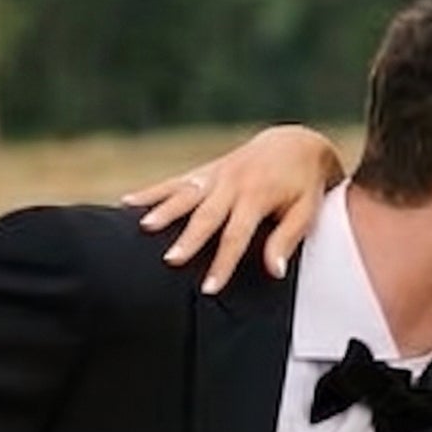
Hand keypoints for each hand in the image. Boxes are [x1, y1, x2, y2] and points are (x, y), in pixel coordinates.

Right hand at [121, 123, 344, 293]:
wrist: (295, 143)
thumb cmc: (303, 185)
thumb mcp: (305, 211)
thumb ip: (287, 240)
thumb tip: (275, 271)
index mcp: (258, 196)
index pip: (237, 235)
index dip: (222, 263)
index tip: (208, 287)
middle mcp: (233, 183)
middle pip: (206, 215)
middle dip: (188, 238)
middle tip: (170, 259)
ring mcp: (216, 175)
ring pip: (185, 193)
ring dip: (163, 210)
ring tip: (143, 227)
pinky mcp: (205, 170)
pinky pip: (175, 181)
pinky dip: (152, 192)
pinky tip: (127, 202)